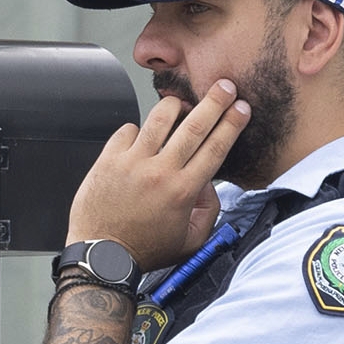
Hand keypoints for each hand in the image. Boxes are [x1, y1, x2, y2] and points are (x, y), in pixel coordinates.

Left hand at [65, 77, 248, 267]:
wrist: (101, 257)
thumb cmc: (143, 250)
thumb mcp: (189, 242)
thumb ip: (208, 212)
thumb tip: (209, 184)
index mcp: (183, 191)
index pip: (215, 147)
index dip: (232, 123)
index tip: (241, 108)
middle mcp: (159, 172)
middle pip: (194, 125)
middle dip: (215, 101)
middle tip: (224, 87)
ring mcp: (132, 163)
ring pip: (160, 117)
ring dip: (175, 105)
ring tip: (181, 105)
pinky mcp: (108, 160)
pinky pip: (128, 129)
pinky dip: (137, 130)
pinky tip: (141, 140)